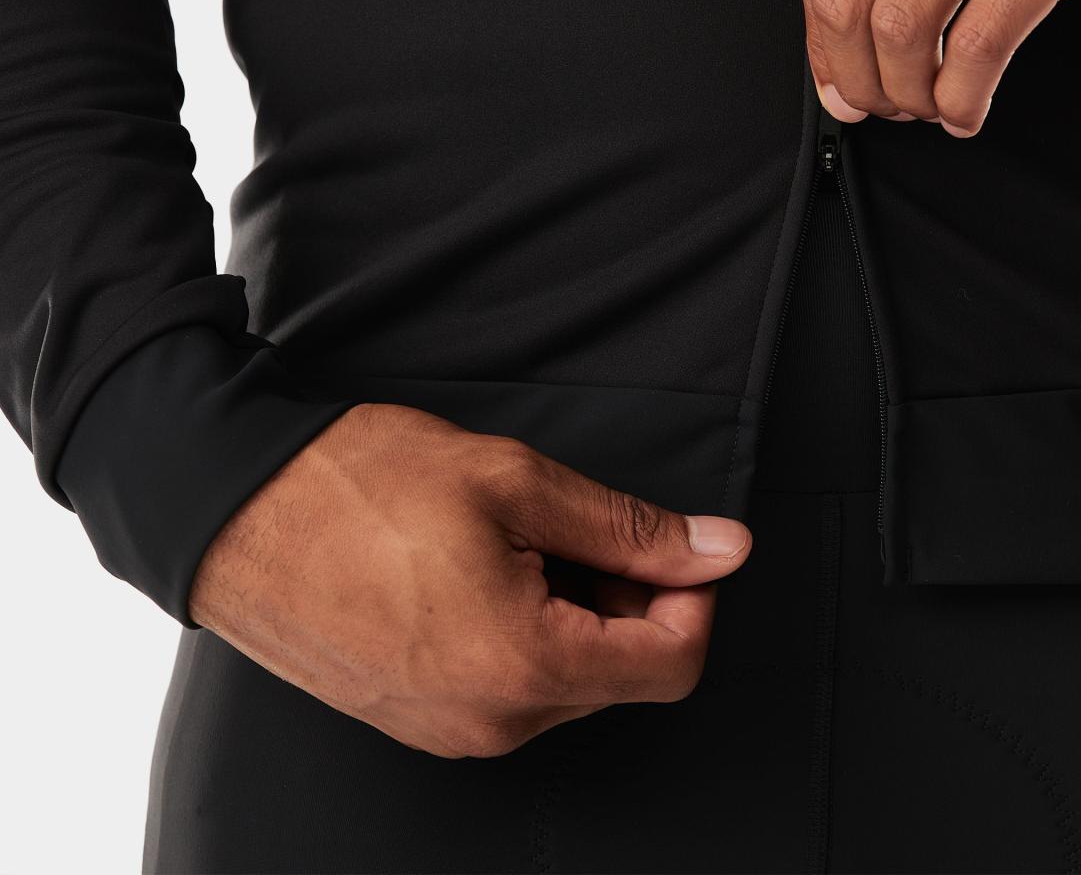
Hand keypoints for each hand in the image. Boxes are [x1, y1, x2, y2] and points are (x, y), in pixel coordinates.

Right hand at [188, 402, 751, 757]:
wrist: (229, 510)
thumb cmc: (358, 486)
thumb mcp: (515, 482)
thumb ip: (630, 528)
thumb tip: (720, 549)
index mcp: (525, 666)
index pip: (674, 665)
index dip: (692, 596)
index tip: (669, 544)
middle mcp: (492, 722)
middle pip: (623, 675)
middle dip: (628, 599)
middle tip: (573, 526)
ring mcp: (449, 730)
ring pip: (569, 681)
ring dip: (574, 613)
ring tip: (515, 543)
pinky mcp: (418, 722)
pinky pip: (511, 690)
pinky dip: (526, 634)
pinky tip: (483, 574)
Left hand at [797, 0, 1080, 136]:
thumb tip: (855, 3)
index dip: (819, 37)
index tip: (837, 73)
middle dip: (854, 76)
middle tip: (879, 105)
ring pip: (903, 23)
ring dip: (908, 92)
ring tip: (931, 105)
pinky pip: (982, 42)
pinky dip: (963, 97)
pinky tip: (969, 107)